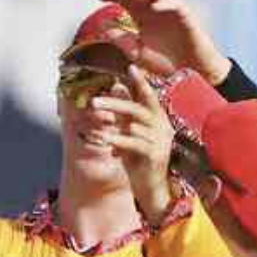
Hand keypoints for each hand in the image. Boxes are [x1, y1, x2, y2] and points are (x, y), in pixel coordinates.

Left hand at [92, 65, 175, 222]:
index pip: (149, 97)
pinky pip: (134, 143)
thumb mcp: (129, 135)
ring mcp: (161, 141)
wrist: (151, 189)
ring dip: (113, 120)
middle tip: (93, 101)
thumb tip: (116, 88)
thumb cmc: (138, 160)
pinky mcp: (155, 155)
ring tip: (94, 117)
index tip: (131, 67)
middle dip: (116, 102)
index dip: (141, 82)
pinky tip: (104, 138)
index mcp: (158, 119)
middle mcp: (162, 127)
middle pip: (139, 108)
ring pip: (135, 125)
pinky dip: (117, 139)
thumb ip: (124, 115)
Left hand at [101, 0, 231, 84]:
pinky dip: (165, 4)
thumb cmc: (163, 59)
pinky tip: (154, 7)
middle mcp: (154, 8)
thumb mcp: (136, 50)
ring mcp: (170, 9)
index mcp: (141, 14)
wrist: (187, 68)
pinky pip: (175, 5)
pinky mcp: (184, 15)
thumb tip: (103, 28)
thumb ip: (121, 39)